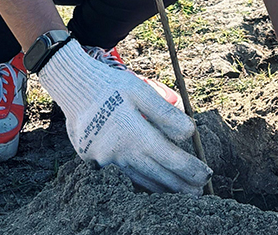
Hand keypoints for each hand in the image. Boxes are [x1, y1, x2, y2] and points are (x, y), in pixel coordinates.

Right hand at [38, 39, 211, 194]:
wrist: (72, 86)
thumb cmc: (109, 85)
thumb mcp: (139, 90)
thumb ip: (164, 113)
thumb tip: (190, 133)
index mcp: (133, 133)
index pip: (170, 158)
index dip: (190, 168)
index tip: (205, 174)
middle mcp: (119, 152)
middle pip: (157, 175)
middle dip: (180, 185)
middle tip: (198, 192)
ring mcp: (104, 160)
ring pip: (139, 179)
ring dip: (161, 188)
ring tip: (179, 192)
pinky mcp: (92, 161)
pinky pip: (121, 176)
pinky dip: (139, 181)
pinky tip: (150, 183)